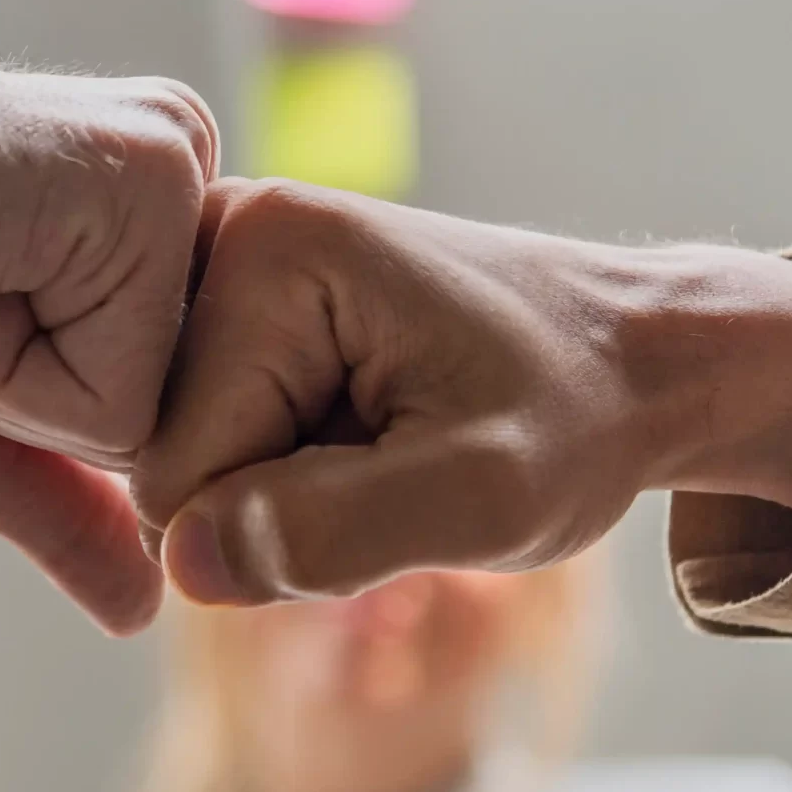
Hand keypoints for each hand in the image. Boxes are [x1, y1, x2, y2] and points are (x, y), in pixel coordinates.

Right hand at [0, 61, 219, 633]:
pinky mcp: (149, 175)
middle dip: (47, 408)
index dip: (48, 414)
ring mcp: (174, 162)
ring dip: (24, 391)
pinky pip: (128, 397)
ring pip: (165, 411)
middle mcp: (181, 163)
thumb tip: (143, 606)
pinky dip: (15, 378)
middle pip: (190, 412)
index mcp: (140, 206)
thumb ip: (61, 499)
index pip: (176, 403)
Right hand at [130, 181, 791, 603]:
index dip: (277, 524)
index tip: (395, 476)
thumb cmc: (575, 420)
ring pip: (178, 455)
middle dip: (272, 502)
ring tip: (383, 443)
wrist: (630, 360)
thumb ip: (336, 532)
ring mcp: (221, 260)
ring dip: (276, 486)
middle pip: (160, 458)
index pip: (173, 471)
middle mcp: (222, 229)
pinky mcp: (231, 298)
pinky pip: (201, 433)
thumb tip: (185, 563)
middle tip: (394, 463)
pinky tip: (356, 430)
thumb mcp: (486, 498)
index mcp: (267, 250)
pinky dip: (277, 463)